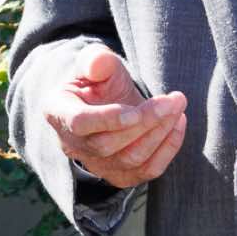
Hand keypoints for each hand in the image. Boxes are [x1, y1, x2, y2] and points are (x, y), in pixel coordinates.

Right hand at [44, 46, 186, 188]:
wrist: (107, 99)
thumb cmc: (98, 78)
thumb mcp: (95, 61)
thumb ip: (96, 60)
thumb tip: (98, 64)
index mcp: (58, 112)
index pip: (79, 123)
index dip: (107, 119)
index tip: (136, 110)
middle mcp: (72, 144)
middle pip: (108, 144)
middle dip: (146, 122)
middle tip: (174, 99)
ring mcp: (95, 164)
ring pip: (130, 159)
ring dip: (160, 133)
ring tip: (177, 107)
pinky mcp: (120, 175)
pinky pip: (146, 171)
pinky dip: (168, 149)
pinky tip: (178, 124)